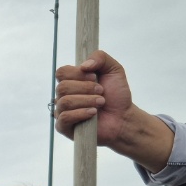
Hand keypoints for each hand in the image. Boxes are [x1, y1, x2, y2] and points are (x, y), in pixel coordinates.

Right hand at [54, 49, 173, 173]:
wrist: (123, 117)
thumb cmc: (117, 95)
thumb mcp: (114, 69)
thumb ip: (100, 57)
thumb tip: (84, 65)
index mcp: (72, 81)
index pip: (61, 72)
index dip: (77, 74)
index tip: (94, 77)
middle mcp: (64, 95)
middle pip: (62, 87)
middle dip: (85, 88)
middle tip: (101, 92)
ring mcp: (62, 111)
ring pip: (65, 101)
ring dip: (86, 100)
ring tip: (101, 103)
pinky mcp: (64, 127)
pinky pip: (64, 117)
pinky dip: (80, 113)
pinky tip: (93, 113)